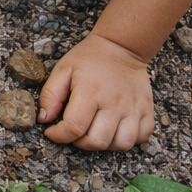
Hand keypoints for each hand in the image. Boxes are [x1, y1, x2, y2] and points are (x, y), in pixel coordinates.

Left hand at [38, 32, 154, 150]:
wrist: (121, 46)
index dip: (59, 136)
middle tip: (75, 131)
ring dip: (106, 144)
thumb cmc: (89, 59)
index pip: (74, 128)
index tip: (53, 132)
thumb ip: (50, 95)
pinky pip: (142, 137)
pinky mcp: (147, 110)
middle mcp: (114, 103)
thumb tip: (44, 119)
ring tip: (96, 131)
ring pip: (122, 144)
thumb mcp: (62, 69)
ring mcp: (133, 108)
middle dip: (80, 143)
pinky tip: (116, 129)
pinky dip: (129, 139)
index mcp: (90, 92)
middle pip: (97, 142)